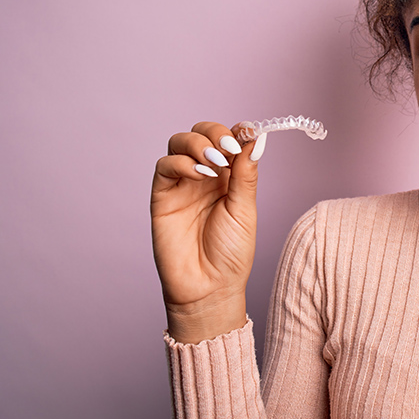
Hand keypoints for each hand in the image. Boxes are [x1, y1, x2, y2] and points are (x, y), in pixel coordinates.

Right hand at [150, 121, 267, 342]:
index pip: (228, 138)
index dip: (236, 131)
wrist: (209, 287)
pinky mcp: (162, 196)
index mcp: (229, 177)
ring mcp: (182, 184)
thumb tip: (256, 138)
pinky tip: (199, 174)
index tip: (248, 131)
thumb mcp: (245, 209)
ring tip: (214, 163)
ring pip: (179, 143)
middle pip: (202, 134)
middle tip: (227, 150)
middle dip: (214, 133)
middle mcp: (204, 175)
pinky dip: (181, 163)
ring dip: (197, 144)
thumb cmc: (231, 253)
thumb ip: (246, 174)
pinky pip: (164, 167)